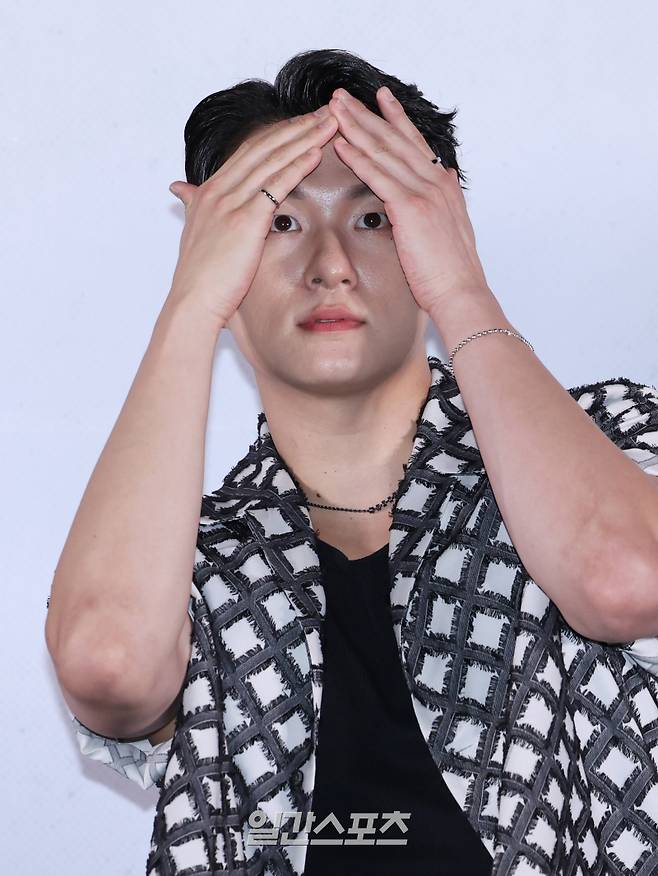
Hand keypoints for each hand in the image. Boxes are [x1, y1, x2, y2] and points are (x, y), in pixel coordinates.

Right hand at [166, 107, 338, 328]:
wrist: (193, 302)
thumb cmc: (199, 277)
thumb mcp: (194, 232)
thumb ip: (193, 205)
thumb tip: (180, 189)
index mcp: (209, 191)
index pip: (250, 151)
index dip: (279, 134)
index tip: (304, 122)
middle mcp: (218, 190)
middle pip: (264, 146)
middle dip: (298, 126)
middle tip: (327, 111)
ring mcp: (230, 202)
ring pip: (273, 159)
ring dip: (305, 137)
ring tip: (331, 122)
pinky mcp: (244, 219)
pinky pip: (276, 185)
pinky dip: (297, 166)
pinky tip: (317, 152)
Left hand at [327, 86, 490, 313]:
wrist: (461, 293)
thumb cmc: (452, 272)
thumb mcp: (452, 228)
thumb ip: (446, 199)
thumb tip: (444, 176)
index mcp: (444, 186)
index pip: (415, 143)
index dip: (395, 118)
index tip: (380, 98)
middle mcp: (436, 182)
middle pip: (395, 138)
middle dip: (367, 113)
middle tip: (342, 95)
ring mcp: (425, 192)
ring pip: (384, 150)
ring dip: (356, 126)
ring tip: (334, 109)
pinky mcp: (411, 208)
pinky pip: (379, 175)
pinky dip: (359, 157)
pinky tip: (341, 143)